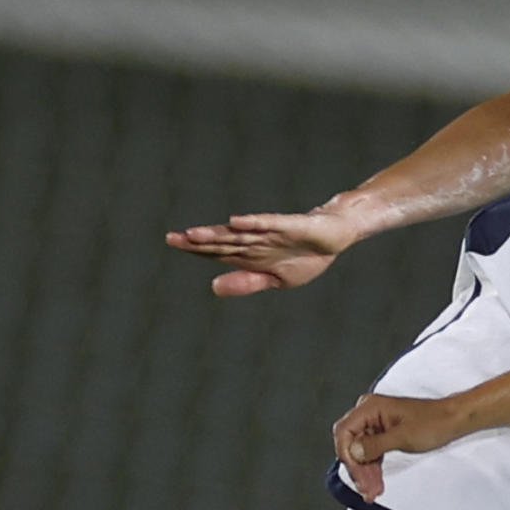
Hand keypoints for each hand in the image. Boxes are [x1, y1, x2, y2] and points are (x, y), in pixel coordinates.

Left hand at [163, 204, 359, 295]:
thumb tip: (213, 287)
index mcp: (250, 254)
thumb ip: (247, 282)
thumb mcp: (277, 280)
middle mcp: (256, 241)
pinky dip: (252, 223)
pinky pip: (268, 224)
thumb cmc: (306, 256)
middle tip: (172, 238)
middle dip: (198, 241)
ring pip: (239, 234)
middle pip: (222, 242)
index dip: (196, 249)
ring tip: (194, 234)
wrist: (337, 237)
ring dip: (217, 234)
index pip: (217, 251)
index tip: (173, 242)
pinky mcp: (289, 225)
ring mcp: (271, 232)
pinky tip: (235, 222)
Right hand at [332, 392, 466, 499]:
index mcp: (371, 407)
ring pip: (361, 451)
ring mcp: (376, 422)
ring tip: (373, 491)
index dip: (348, 456)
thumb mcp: (403, 436)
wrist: (452, 420)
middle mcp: (370, 412)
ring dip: (366, 473)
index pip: (345, 432)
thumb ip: (375, 445)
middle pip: (351, 444)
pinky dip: (373, 468)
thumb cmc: (434, 422)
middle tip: (367, 489)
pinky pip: (371, 452)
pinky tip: (376, 483)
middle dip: (359, 469)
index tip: (357, 474)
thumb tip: (354, 452)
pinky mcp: (383, 432)